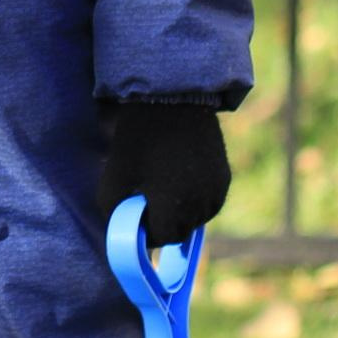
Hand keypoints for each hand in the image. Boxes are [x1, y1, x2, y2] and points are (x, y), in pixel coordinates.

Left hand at [97, 102, 228, 243]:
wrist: (172, 101)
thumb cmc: (138, 138)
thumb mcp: (115, 174)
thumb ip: (112, 208)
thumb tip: (118, 229)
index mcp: (172, 204)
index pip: (163, 236)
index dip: (147, 233)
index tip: (137, 220)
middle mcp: (199, 202)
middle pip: (181, 231)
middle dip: (163, 225)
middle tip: (147, 205)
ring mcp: (216, 190)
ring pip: (198, 219)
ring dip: (181, 215)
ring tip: (163, 190)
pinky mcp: (225, 178)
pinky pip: (210, 203)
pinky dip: (196, 202)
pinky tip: (180, 183)